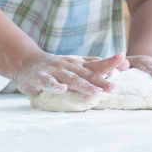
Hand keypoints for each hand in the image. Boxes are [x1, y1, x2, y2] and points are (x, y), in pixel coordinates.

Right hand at [12, 51, 128, 95]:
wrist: (27, 62)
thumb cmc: (57, 67)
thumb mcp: (76, 64)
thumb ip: (94, 65)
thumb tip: (117, 65)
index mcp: (79, 64)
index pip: (97, 64)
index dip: (110, 63)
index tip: (124, 60)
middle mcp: (69, 66)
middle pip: (87, 74)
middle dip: (101, 81)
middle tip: (114, 88)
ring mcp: (55, 71)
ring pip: (71, 79)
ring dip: (83, 85)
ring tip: (95, 92)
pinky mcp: (41, 77)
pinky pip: (49, 82)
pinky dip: (55, 86)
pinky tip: (62, 90)